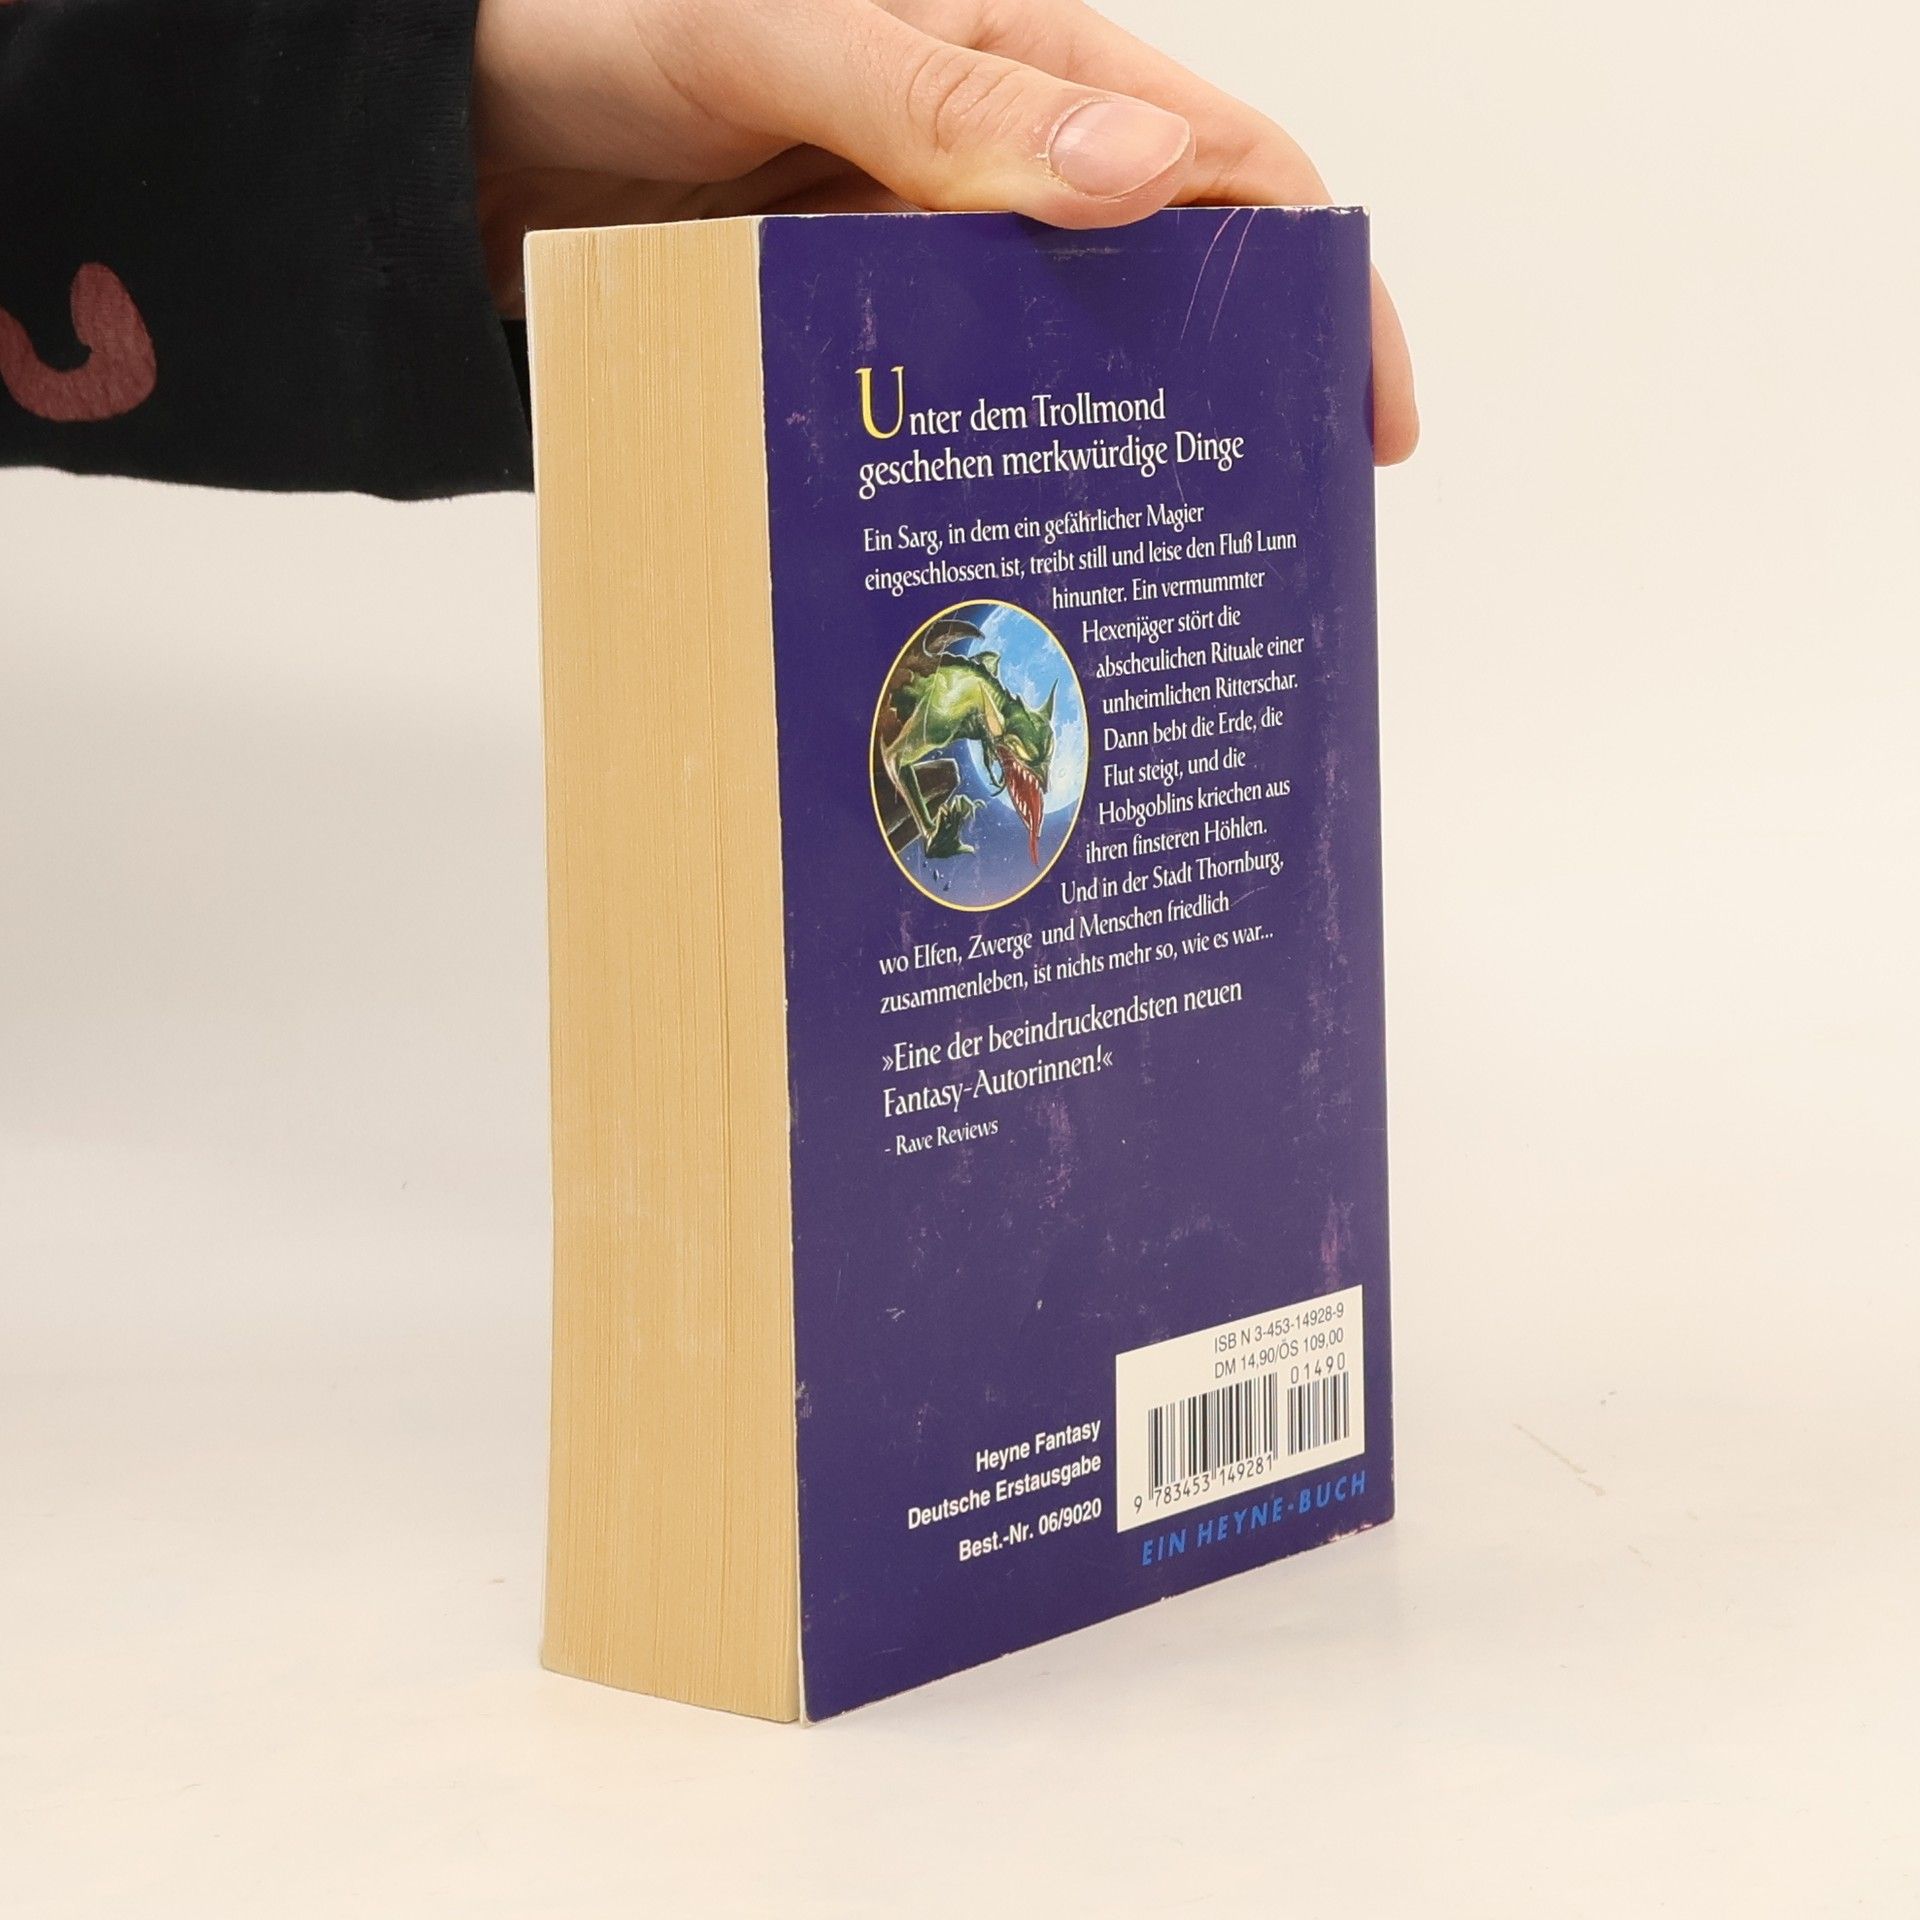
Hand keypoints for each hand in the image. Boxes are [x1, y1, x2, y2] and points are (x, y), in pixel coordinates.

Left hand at [473, 0, 1416, 462]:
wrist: (449, 126)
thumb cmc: (596, 25)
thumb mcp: (777, 35)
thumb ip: (947, 99)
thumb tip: (1144, 174)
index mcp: (1020, 65)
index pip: (1225, 170)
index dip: (1317, 286)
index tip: (1366, 416)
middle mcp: (989, 167)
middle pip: (1162, 286)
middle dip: (1235, 395)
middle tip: (1266, 535)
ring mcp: (922, 258)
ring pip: (1061, 361)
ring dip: (1112, 451)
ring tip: (1146, 574)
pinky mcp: (853, 332)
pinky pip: (953, 403)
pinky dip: (995, 465)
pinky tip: (1007, 538)